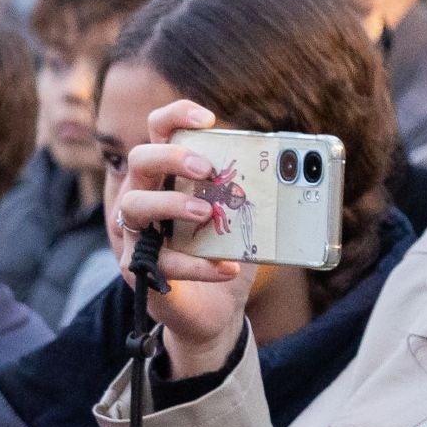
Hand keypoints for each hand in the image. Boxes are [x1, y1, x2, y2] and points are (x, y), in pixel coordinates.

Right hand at [111, 99, 257, 378]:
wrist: (215, 310)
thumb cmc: (224, 252)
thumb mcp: (242, 217)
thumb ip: (254, 193)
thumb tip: (293, 171)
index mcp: (167, 176)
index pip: (157, 131)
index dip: (175, 116)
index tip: (207, 118)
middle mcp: (143, 197)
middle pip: (140, 160)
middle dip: (173, 157)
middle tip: (208, 170)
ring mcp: (134, 234)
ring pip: (132, 205)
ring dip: (173, 203)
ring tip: (207, 212)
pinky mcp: (137, 270)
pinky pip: (159, 261)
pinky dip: (197, 265)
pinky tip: (226, 268)